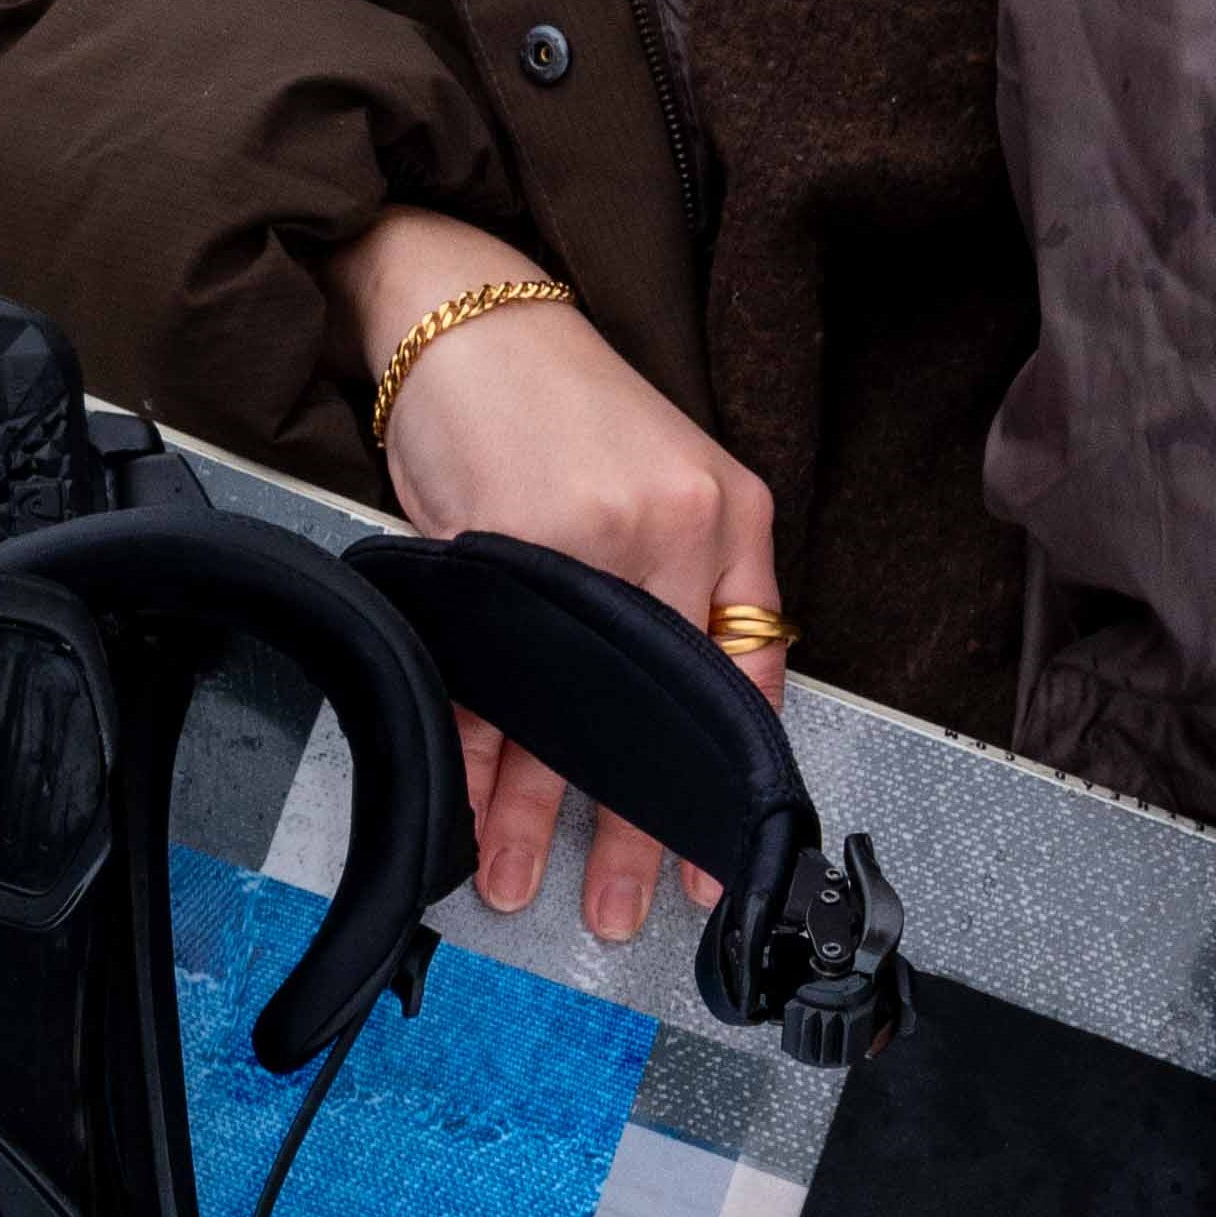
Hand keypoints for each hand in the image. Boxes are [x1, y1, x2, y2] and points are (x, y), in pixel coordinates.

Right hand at [329, 204, 786, 943]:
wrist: (469, 311)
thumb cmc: (565, 401)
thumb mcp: (666, 473)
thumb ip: (691, 583)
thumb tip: (678, 722)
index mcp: (730, 511)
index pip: (746, 677)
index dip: (723, 785)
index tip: (709, 863)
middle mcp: (676, 528)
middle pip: (662, 715)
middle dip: (634, 826)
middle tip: (623, 905)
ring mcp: (591, 537)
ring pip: (571, 711)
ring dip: (540, 810)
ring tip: (522, 879)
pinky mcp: (506, 543)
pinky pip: (493, 678)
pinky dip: (476, 751)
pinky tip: (468, 806)